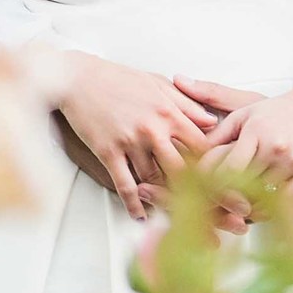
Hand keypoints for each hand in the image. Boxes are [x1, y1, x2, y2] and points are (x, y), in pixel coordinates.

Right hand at [52, 54, 225, 220]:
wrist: (78, 78)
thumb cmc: (117, 78)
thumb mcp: (158, 83)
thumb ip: (187, 103)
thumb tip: (211, 121)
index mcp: (169, 112)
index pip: (201, 146)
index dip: (211, 165)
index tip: (214, 178)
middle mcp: (153, 129)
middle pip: (182, 169)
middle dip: (193, 188)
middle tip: (200, 203)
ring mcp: (130, 142)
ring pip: (154, 180)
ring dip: (162, 197)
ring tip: (172, 210)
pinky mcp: (108, 152)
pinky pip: (125, 185)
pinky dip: (133, 204)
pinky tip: (140, 214)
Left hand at [178, 72, 292, 198]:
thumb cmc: (274, 111)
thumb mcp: (243, 111)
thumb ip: (215, 125)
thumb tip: (185, 121)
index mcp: (256, 131)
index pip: (228, 167)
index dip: (212, 183)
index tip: (200, 191)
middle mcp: (276, 148)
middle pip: (244, 186)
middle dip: (225, 199)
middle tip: (210, 208)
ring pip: (263, 198)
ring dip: (245, 207)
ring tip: (230, 210)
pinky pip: (284, 203)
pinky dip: (268, 210)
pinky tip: (256, 209)